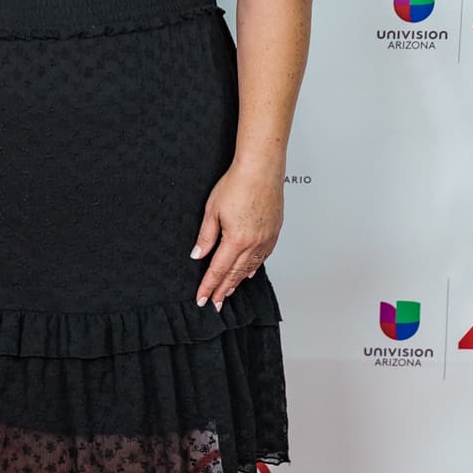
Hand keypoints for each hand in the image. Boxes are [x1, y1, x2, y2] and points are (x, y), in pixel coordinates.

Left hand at [191, 164, 282, 310]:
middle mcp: (254, 243)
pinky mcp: (274, 232)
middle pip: (235, 273)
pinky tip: (250, 272)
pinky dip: (254, 267)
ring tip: (229, 292)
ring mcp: (266, 238)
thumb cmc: (237, 184)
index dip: (209, 286)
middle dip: (223, 290)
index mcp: (237, 240)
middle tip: (215, 303)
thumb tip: (198, 255)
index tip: (203, 299)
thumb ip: (206, 236)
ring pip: (250, 267)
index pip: (218, 270)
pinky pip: (263, 256)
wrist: (261, 169)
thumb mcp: (212, 210)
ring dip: (238, 281)